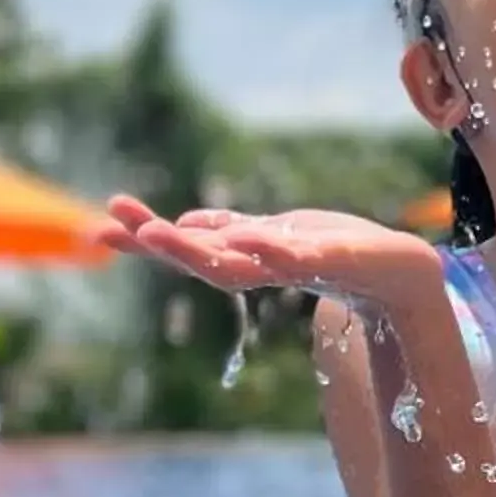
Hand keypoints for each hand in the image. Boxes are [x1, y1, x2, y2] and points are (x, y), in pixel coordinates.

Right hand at [99, 197, 440, 315]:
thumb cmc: (336, 252)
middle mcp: (262, 269)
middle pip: (201, 260)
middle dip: (161, 246)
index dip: (142, 241)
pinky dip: (273, 252)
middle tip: (117, 229)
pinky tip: (249, 238)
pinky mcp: (336, 258)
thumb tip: (186, 223)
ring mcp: (296, 266)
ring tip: (161, 231)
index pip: (186, 250)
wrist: (399, 273)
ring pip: (239, 264)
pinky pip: (300, 258)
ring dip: (198, 250)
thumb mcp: (276, 233)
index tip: (96, 229)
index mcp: (246, 259)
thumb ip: (232, 231)